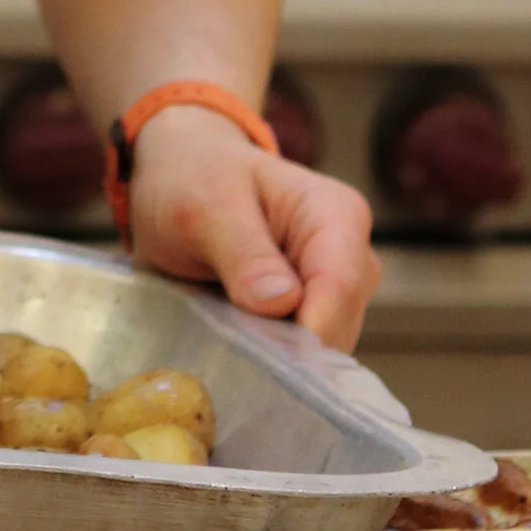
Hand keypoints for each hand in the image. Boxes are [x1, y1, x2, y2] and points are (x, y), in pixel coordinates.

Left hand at [124, 105, 380, 348]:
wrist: (180, 174)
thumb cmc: (194, 177)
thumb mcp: (204, 205)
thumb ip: (243, 251)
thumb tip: (280, 302)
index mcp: (336, 215)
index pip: (341, 286)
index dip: (308, 331)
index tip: (263, 357)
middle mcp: (350, 257)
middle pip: (337, 325)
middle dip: (289, 348)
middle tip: (229, 346)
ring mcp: (335, 292)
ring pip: (323, 348)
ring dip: (276, 356)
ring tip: (225, 335)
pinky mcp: (313, 316)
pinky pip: (303, 354)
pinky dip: (271, 357)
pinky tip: (235, 342)